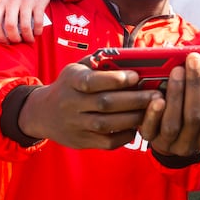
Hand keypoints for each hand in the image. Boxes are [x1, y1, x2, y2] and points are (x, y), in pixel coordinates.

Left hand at [0, 0, 53, 42]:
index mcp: (2, 3)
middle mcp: (13, 1)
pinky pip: (38, 22)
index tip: (5, 42)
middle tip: (18, 42)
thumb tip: (2, 38)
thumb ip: (4, 15)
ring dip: (28, 37)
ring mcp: (26, 2)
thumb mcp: (8, 1)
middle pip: (10, 26)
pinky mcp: (39, 3)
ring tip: (29, 40)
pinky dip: (37, 31)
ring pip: (25, 26)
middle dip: (14, 39)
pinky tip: (37, 33)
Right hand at [18, 63, 161, 148]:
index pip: (93, 81)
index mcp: (71, 81)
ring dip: (133, 118)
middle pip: (105, 104)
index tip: (136, 76)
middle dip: (134, 100)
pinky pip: (106, 142)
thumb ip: (99, 63)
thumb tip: (131, 57)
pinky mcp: (80, 141)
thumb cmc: (69, 86)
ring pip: (107, 124)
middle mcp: (70, 103)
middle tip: (157, 95)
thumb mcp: (76, 68)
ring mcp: (75, 125)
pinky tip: (136, 127)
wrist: (43, 113)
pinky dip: (124, 136)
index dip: (116, 80)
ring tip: (152, 111)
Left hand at [139, 52, 199, 157]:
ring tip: (176, 70)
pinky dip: (153, 113)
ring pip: (173, 122)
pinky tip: (156, 97)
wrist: (164, 136)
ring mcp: (169, 143)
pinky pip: (150, 130)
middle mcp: (191, 143)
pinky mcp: (150, 139)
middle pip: (195, 116)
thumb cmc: (194, 116)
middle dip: (196, 85)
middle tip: (194, 59)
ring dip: (175, 93)